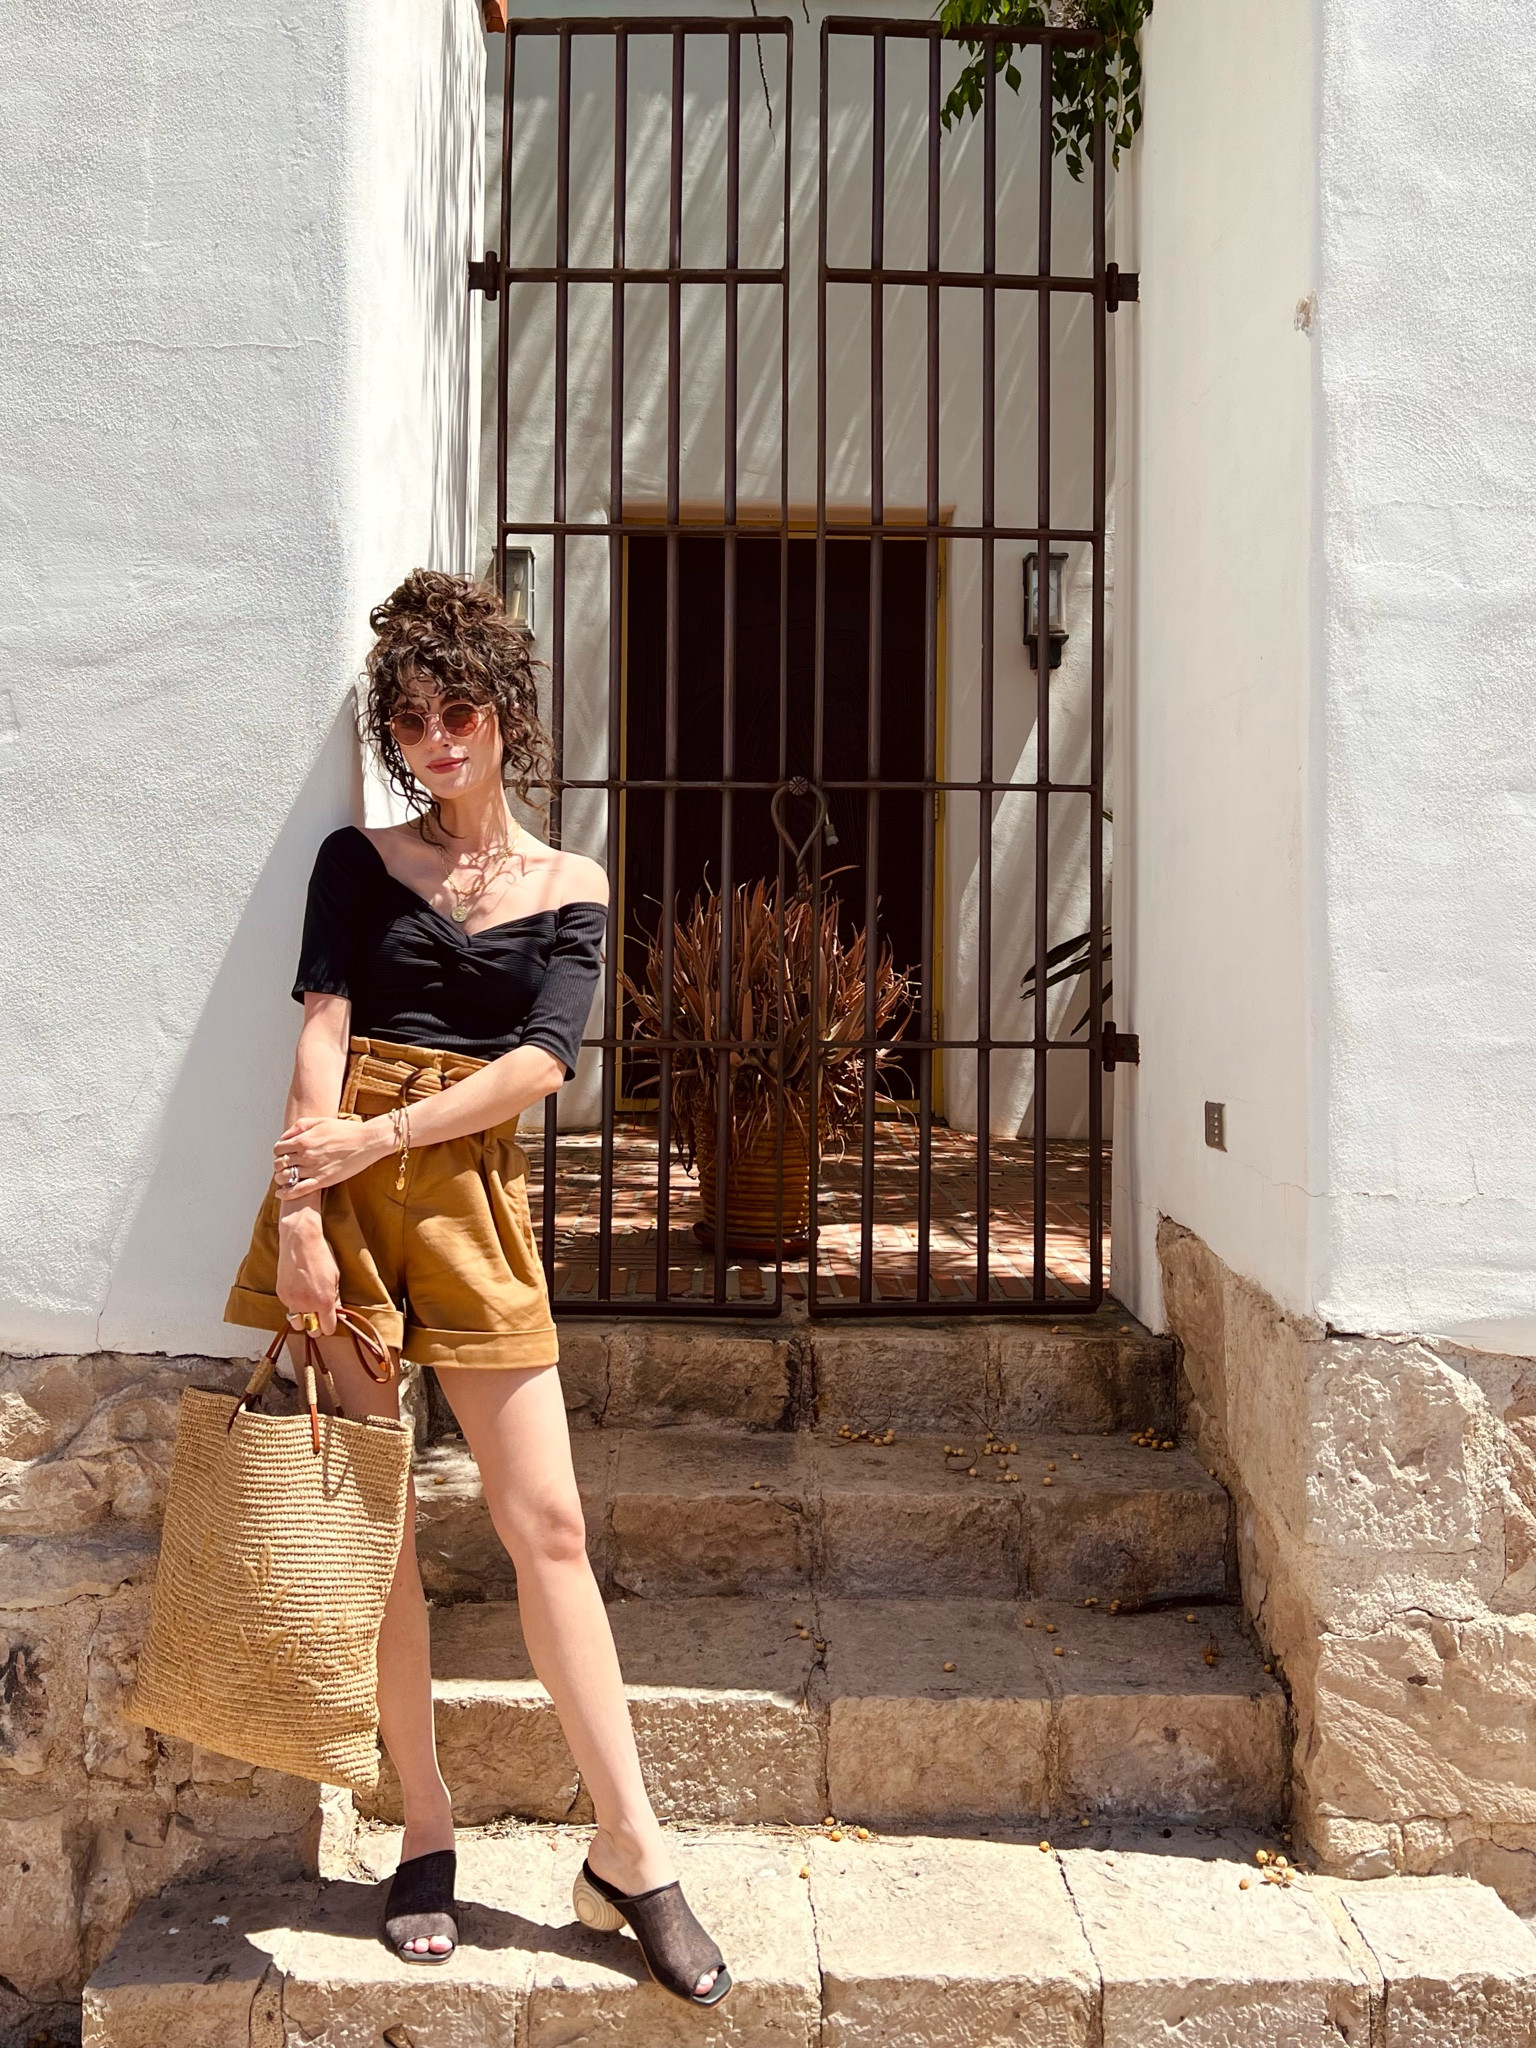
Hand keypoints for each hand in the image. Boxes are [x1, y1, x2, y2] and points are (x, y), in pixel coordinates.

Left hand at [273, 1116, 389, 1199]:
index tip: (283, 1154)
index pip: (278, 1148)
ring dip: (281, 1179)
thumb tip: (285, 1136)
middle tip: (284, 1167)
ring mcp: (313, 1168)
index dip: (278, 1152)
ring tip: (285, 1179)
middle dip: (278, 1165)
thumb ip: (300, 1126)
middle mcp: (305, 1154)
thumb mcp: (321, 1121)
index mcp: (304, 1139)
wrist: (367, 1142)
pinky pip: (298, 1190)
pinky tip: (281, 1194)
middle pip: (279, 1164)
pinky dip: (286, 1194)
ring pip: (285, 1177)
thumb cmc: (347, 1131)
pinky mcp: (323, 1180)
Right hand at [275, 1217, 341, 1334]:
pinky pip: (288, 1307)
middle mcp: (306, 1304)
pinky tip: (299, 1291)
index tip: (330, 1321)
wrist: (300, 1240)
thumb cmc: (320, 1255)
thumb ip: (336, 1298)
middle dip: (316, 1326)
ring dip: (303, 1319)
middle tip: (320, 1316)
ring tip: (308, 1307)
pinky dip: (294, 1304)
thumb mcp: (335, 1277)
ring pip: (297, 1322)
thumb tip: (337, 1312)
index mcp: (324, 1301)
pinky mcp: (281, 1294)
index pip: (327, 1329)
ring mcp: (291, 1300)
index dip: (329, 1326)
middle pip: (311, 1331)